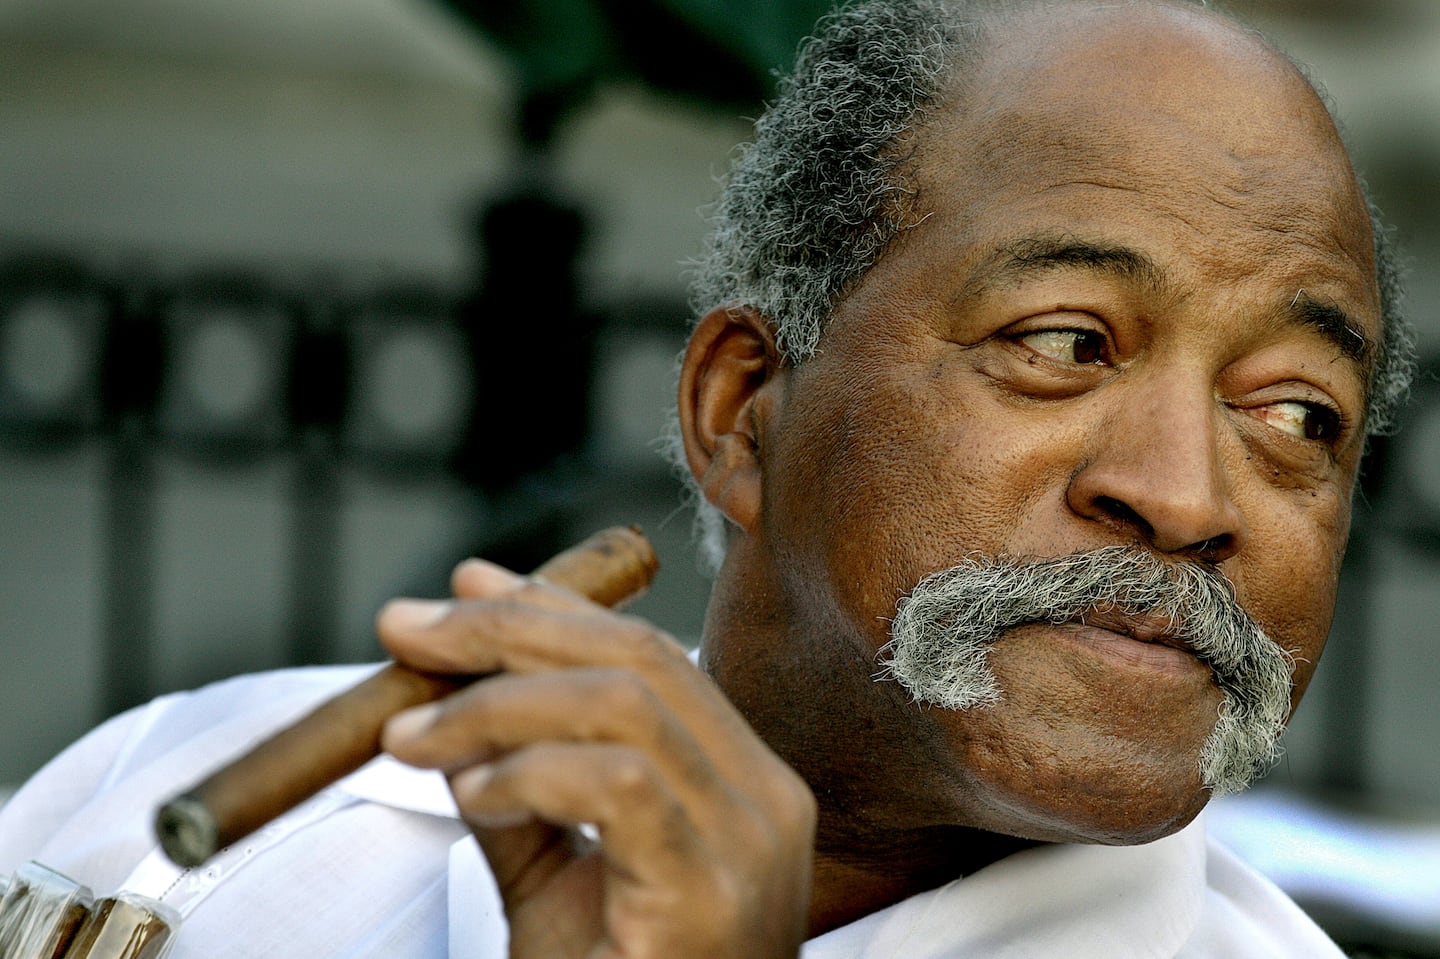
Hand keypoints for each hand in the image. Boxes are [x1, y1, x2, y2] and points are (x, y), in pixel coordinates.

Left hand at [377, 558, 816, 958]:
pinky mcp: (712, 892)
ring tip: (411, 735)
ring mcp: (751, 842)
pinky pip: (615, 783)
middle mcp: (765, 797)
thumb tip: (446, 703)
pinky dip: (526, 770)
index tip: (458, 588)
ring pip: (625, 703)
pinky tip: (470, 793)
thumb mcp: (555, 879)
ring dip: (496, 703)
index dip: (546, 610)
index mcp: (741, 782)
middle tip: (405, 631)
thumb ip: (517, 790)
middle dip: (508, 630)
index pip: (648, 656)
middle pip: (637, 657)